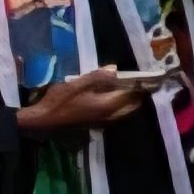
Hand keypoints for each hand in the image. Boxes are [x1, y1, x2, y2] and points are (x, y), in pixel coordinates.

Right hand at [16, 68, 149, 133]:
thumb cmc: (60, 100)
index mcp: (108, 105)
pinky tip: (113, 97)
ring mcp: (104, 122)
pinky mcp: (98, 124)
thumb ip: (98, 77)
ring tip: (128, 87)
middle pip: (133, 106)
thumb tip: (115, 70)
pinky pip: (117, 115)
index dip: (141, 85)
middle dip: (138, 94)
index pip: (132, 95)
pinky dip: (121, 106)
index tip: (148, 76)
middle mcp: (111, 116)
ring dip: (130, 101)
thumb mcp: (77, 84)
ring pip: (125, 112)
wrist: (45, 119)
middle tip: (138, 81)